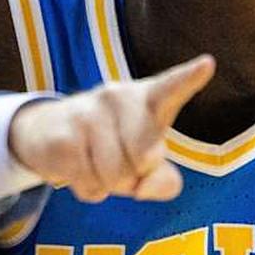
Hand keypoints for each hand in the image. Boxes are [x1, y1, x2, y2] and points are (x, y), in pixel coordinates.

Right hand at [7, 55, 214, 202]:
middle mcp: (116, 97)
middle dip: (136, 174)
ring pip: (115, 177)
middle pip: (145, 157)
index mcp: (146, 98)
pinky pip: (90, 185)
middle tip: (121, 161)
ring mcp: (86, 113)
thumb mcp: (144, 162)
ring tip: (96, 162)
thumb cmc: (110, 146)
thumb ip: (162, 179)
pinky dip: (88, 189)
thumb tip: (144, 184)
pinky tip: (78, 168)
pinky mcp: (62, 136)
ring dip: (109, 184)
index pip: (170, 88)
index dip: (189, 79)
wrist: (47, 133)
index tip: (207, 64)